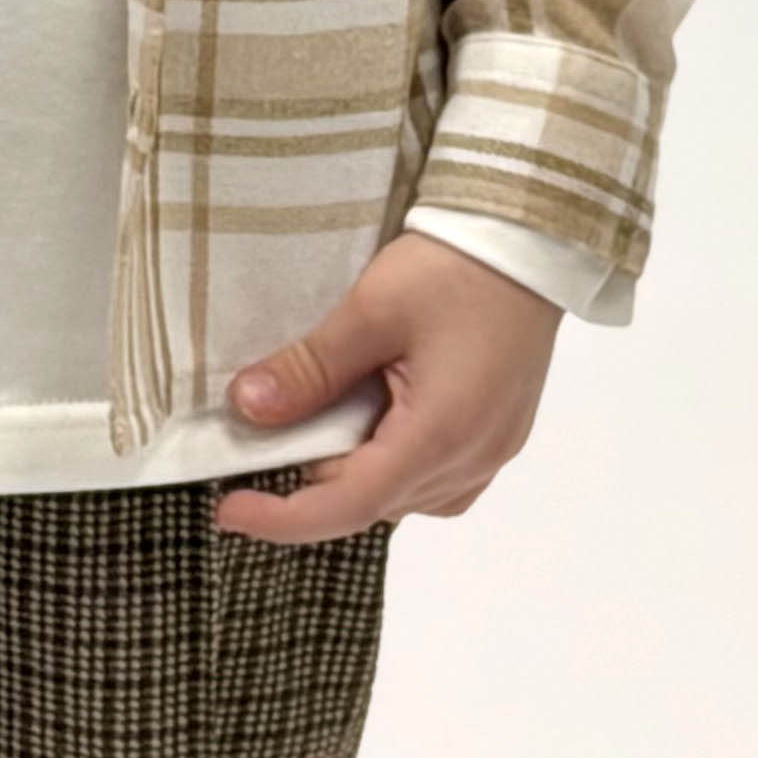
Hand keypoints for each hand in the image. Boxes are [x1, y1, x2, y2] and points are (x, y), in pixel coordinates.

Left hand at [213, 231, 564, 543]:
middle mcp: (472, 459)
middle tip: (275, 424)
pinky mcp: (499, 435)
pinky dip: (394, 458)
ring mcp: (492, 451)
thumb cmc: (454, 268)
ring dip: (358, 467)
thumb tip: (248, 409)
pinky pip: (436, 476)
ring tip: (329, 409)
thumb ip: (309, 369)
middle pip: (374, 500)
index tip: (230, 510)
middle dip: (317, 476)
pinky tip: (376, 417)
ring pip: (404, 494)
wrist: (527, 239)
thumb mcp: (370, 311)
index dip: (283, 518)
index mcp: (440, 435)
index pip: (349, 506)